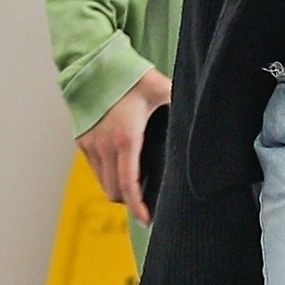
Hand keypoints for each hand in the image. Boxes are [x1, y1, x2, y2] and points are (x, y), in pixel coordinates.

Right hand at [77, 69, 171, 223]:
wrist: (93, 64)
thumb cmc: (128, 76)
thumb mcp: (161, 89)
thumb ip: (180, 103)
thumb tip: (202, 114)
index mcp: (126, 138)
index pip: (129, 184)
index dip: (137, 207)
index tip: (146, 220)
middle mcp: (104, 145)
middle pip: (114, 191)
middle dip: (129, 201)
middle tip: (146, 203)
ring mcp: (90, 144)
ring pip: (102, 182)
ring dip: (117, 189)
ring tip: (135, 188)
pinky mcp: (81, 140)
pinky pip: (94, 168)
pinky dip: (107, 175)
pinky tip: (121, 168)